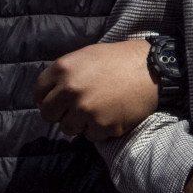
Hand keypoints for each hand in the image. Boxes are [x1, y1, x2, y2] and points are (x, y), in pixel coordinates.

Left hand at [36, 39, 159, 139]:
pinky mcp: (104, 125)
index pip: (39, 93)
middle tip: (77, 110)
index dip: (47, 99)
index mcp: (63, 69)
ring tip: (97, 112)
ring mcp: (86, 110)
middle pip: (49, 114)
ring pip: (68, 128)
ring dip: (80, 123)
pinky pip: (91, 136)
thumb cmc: (119, 60)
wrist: (153, 68)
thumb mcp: (85, 56)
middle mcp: (70, 90)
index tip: (58, 102)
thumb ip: (64, 74)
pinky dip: (100, 130)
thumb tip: (46, 97)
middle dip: (60, 113)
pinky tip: (112, 116)